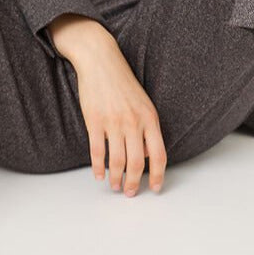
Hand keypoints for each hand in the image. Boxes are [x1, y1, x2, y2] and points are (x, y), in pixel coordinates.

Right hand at [60, 35, 166, 196]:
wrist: (101, 61)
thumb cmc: (123, 83)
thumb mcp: (144, 104)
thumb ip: (147, 129)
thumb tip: (146, 156)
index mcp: (150, 118)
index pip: (159, 154)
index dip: (159, 175)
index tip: (156, 188)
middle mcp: (133, 122)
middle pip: (137, 163)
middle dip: (134, 183)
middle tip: (130, 193)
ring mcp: (113, 122)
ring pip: (117, 161)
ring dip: (117, 178)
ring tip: (116, 187)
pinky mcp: (94, 121)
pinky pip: (97, 151)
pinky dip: (98, 167)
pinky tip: (99, 175)